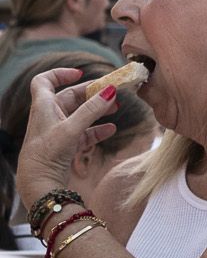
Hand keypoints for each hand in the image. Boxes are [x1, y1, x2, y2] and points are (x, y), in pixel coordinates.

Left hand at [17, 68, 119, 225]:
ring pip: (80, 114)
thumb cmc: (48, 153)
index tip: (80, 73)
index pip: (44, 81)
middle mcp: (50, 116)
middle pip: (70, 97)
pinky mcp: (66, 146)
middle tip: (113, 91)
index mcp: (44, 107)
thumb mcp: (71, 129)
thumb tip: (111, 90)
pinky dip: (97, 129)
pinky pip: (84, 132)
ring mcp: (58, 131)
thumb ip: (91, 110)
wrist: (39, 184)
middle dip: (91, 93)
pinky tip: (111, 129)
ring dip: (98, 109)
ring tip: (116, 108)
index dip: (60, 74)